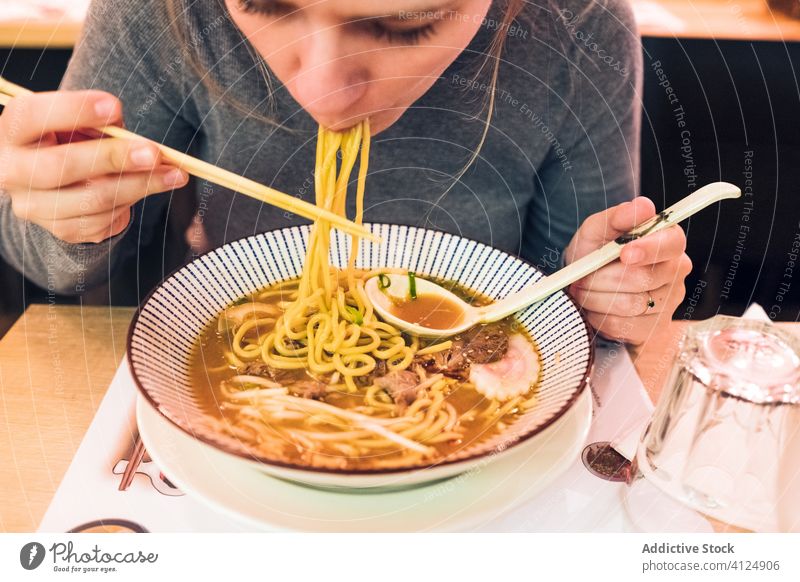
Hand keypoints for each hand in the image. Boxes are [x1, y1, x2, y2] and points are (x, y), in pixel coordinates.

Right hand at [0, 90, 187, 242]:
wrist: (52, 182)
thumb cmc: (68, 140)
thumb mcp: (76, 123)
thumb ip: (98, 125)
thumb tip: (139, 141)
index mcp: (13, 131)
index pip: (32, 116)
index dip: (73, 110)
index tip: (114, 107)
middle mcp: (12, 172)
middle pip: (61, 167)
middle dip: (113, 158)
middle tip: (155, 152)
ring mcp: (34, 206)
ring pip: (92, 200)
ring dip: (140, 186)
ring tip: (174, 174)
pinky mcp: (61, 230)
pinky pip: (104, 219)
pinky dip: (132, 201)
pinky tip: (151, 187)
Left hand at [563, 197, 691, 345]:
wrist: (586, 286)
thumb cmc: (595, 253)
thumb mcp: (597, 230)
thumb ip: (617, 217)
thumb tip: (643, 206)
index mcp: (667, 240)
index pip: (671, 243)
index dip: (649, 249)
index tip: (624, 253)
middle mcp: (676, 270)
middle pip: (644, 278)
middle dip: (603, 279)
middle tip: (581, 277)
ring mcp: (669, 301)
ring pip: (631, 305)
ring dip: (597, 299)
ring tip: (584, 291)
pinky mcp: (656, 327)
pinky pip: (626, 327)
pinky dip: (601, 318)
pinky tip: (595, 308)